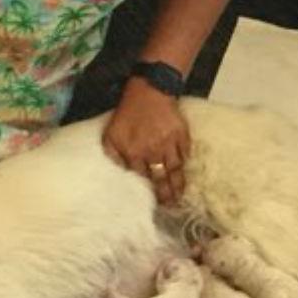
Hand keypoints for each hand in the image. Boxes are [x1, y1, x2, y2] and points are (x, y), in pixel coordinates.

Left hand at [104, 78, 190, 205]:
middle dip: (166, 194)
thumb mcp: (111, 133)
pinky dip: (185, 164)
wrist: (150, 90)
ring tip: (179, 196)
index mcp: (134, 152)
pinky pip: (185, 154)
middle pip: (161, 178)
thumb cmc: (128, 112)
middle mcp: (153, 151)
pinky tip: (185, 172)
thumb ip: (112, 154)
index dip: (148, 191)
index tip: (152, 202)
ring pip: (175, 170)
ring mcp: (169, 144)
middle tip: (170, 207)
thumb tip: (119, 172)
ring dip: (178, 185)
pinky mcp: (182, 135)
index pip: (142, 178)